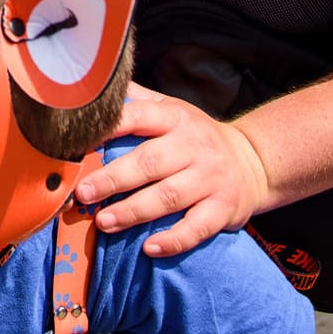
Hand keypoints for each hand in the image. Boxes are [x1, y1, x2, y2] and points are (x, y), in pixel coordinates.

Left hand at [73, 83, 271, 258]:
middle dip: (113, 178)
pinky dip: (174, 240)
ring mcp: (210, 179)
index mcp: (175, 118)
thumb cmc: (196, 137)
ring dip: (133, 211)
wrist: (254, 162)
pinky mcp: (223, 209)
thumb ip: (138, 100)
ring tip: (103, 222)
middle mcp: (193, 146)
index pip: (140, 117)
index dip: (110, 127)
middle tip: (83, 193)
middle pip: (149, 162)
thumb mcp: (172, 109)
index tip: (79, 141)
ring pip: (168, 197)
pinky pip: (197, 228)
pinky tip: (149, 248)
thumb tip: (95, 85)